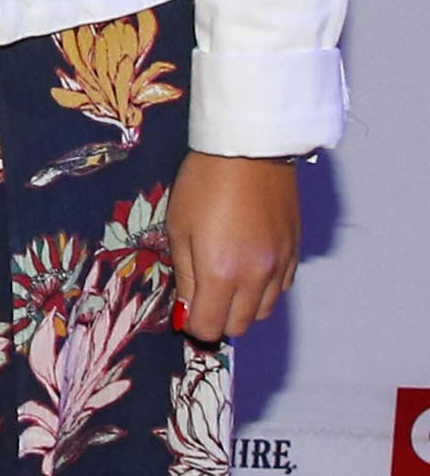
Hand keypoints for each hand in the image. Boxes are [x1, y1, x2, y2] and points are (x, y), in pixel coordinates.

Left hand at [165, 150, 299, 343]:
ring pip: (263, 311)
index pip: (209, 327)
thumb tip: (187, 311)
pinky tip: (250, 268)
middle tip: (203, 298)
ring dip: (243, 307)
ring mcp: (280, 264)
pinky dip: (264, 289)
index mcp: (221, 273)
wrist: (249, 147)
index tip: (185, 313)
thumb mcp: (179, 228)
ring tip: (227, 282)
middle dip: (218, 319)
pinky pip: (282, 288)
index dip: (193, 325)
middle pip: (239, 326)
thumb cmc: (205, 183)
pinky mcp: (295, 250)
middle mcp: (255, 276)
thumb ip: (185, 277)